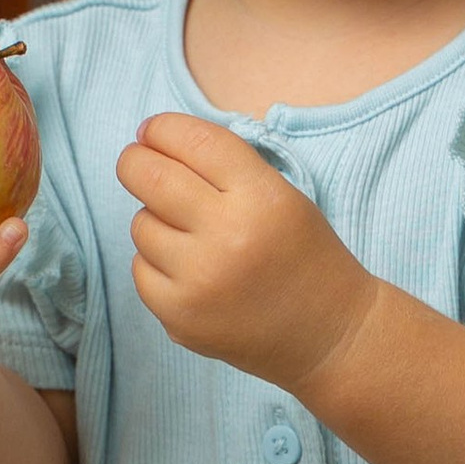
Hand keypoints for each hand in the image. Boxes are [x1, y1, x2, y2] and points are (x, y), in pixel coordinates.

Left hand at [116, 113, 377, 390]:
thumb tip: (154, 141)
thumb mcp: (282, 195)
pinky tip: (187, 268)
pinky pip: (140, 269)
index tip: (152, 131)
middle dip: (135, 161)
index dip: (163, 128)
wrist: (329, 335)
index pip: (194, 141)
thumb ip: (225, 167)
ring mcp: (200, 280)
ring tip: (187, 232)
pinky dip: (156, 262)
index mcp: (261, 197)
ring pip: (140, 224)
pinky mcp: (180, 316)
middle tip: (138, 162)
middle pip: (151, 177)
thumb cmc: (303, 255)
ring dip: (154, 219)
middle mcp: (228, 235)